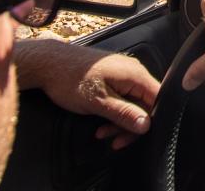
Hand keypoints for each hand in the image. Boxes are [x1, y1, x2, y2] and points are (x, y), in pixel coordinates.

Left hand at [14, 40, 159, 149]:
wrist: (48, 63)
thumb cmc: (71, 79)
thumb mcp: (98, 102)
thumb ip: (124, 113)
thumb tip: (146, 125)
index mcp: (134, 75)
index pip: (156, 100)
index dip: (150, 120)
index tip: (133, 136)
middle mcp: (133, 71)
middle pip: (144, 104)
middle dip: (129, 125)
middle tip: (114, 141)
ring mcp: (122, 73)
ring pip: (132, 102)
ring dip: (119, 121)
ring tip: (102, 133)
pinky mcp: (113, 76)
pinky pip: (122, 97)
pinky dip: (114, 112)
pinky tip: (101, 122)